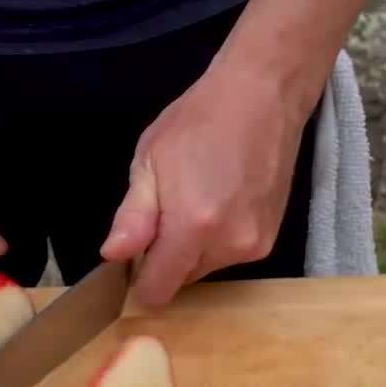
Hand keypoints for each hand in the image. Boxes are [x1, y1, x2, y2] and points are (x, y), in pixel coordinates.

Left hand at [99, 61, 313, 307]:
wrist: (262, 96)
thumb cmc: (199, 121)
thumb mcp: (149, 162)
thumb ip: (133, 218)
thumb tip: (113, 256)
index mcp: (193, 227)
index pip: (158, 290)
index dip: (139, 280)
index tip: (134, 255)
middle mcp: (229, 245)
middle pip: (182, 279)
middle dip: (167, 257)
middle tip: (167, 208)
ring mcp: (256, 244)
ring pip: (206, 267)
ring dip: (193, 248)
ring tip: (198, 196)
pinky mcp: (272, 237)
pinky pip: (230, 253)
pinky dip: (218, 238)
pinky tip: (221, 199)